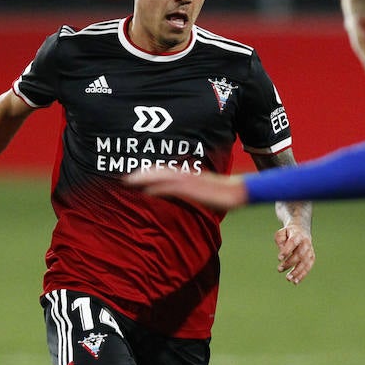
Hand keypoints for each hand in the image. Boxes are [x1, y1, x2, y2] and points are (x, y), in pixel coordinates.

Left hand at [125, 169, 248, 211]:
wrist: (240, 190)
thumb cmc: (225, 192)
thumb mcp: (205, 190)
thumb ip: (192, 190)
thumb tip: (183, 194)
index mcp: (189, 174)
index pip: (165, 170)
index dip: (149, 172)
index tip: (135, 175)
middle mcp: (187, 174)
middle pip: (160, 171)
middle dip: (142, 174)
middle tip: (125, 178)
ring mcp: (190, 181)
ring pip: (162, 177)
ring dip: (145, 179)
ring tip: (130, 182)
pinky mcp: (193, 189)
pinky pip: (172, 188)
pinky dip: (158, 189)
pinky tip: (147, 191)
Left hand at [274, 223, 314, 284]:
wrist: (301, 231)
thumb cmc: (288, 234)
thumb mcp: (281, 233)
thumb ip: (280, 241)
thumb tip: (282, 254)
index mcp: (298, 235)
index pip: (293, 242)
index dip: (286, 250)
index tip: (279, 258)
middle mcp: (306, 243)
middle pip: (300, 254)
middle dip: (289, 263)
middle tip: (279, 269)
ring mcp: (310, 251)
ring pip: (305, 263)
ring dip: (297, 272)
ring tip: (288, 279)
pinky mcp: (311, 257)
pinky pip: (308, 267)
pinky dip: (302, 275)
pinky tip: (295, 282)